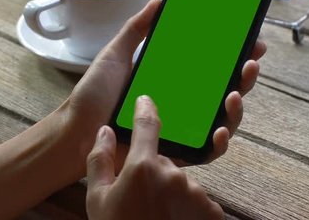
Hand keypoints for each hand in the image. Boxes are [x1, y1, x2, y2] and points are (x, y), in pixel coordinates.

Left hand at [65, 0, 266, 166]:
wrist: (75, 129)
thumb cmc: (94, 94)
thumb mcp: (115, 54)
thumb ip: (136, 29)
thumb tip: (159, 1)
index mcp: (171, 79)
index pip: (210, 66)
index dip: (233, 55)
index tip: (250, 40)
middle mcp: (181, 103)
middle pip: (223, 91)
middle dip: (244, 77)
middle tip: (250, 63)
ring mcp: (180, 128)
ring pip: (221, 120)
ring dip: (237, 109)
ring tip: (235, 94)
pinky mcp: (174, 151)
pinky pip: (204, 151)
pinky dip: (219, 143)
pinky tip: (220, 130)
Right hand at [86, 96, 222, 219]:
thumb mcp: (97, 199)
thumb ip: (99, 160)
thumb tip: (104, 131)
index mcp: (143, 167)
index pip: (148, 125)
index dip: (146, 110)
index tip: (146, 99)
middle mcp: (173, 174)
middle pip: (163, 161)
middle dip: (153, 173)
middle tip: (138, 198)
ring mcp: (196, 192)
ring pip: (181, 181)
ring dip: (171, 192)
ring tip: (155, 216)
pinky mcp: (211, 210)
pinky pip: (197, 199)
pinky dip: (187, 208)